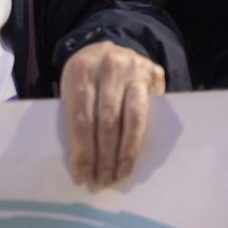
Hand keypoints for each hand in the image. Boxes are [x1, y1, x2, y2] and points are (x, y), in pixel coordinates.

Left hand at [60, 42, 163, 186]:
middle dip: (104, 156)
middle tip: (102, 180)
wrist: (107, 47)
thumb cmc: (86, 78)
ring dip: (124, 152)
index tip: (83, 175)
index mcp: (81, 70)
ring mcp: (135, 68)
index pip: (82, 118)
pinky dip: (138, 139)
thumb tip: (80, 162)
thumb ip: (75, 114)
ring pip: (132, 118)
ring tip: (117, 174)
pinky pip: (148, 113)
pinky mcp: (154, 74)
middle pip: (107, 121)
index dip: (83, 150)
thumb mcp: (73, 87)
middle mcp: (110, 66)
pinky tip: (132, 158)